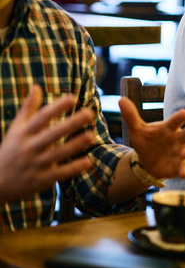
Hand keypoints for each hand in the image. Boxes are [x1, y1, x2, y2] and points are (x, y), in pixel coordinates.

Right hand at [0, 85, 94, 203]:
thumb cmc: (10, 151)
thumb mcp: (15, 129)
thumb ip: (28, 109)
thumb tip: (37, 86)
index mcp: (23, 134)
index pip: (41, 118)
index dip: (56, 108)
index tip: (72, 98)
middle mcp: (28, 148)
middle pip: (51, 134)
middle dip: (70, 124)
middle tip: (89, 113)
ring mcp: (34, 165)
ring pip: (57, 154)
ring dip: (74, 145)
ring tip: (91, 135)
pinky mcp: (40, 180)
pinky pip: (59, 174)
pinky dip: (73, 168)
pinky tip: (89, 161)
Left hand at [119, 98, 184, 178]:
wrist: (147, 161)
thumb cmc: (147, 141)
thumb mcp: (137, 130)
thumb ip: (131, 116)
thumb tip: (121, 99)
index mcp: (169, 128)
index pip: (175, 121)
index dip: (180, 117)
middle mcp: (177, 139)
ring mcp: (179, 153)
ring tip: (184, 154)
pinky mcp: (178, 166)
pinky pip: (184, 168)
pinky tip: (183, 174)